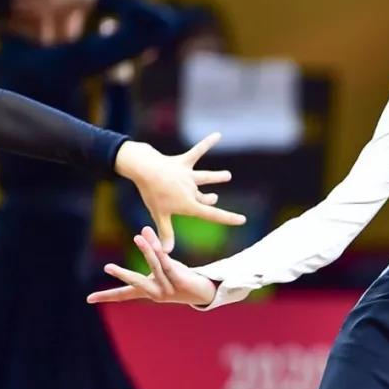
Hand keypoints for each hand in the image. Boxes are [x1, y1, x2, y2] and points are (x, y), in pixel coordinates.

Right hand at [87, 225, 216, 308]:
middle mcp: (155, 293)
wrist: (204, 291)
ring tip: (138, 236)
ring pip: (155, 267)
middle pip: (136, 283)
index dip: (107, 296)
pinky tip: (157, 243)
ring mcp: (168, 288)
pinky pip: (169, 265)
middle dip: (123, 275)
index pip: (124, 295)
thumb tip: (143, 231)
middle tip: (107, 267)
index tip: (88, 299)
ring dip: (147, 251)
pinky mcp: (180, 281)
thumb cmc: (179, 278)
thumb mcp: (162, 267)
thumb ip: (153, 253)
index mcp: (147, 291)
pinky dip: (162, 253)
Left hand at [112, 132, 245, 252]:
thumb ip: (165, 233)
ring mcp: (189, 175)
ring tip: (227, 176)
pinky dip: (207, 143)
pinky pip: (197, 151)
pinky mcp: (183, 161)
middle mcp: (192, 190)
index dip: (228, 218)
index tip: (243, 220)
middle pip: (204, 197)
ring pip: (206, 177)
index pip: (212, 214)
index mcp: (188, 204)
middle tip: (213, 199)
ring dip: (216, 177)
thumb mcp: (159, 214)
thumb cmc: (151, 193)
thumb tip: (166, 253)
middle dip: (209, 199)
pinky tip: (218, 135)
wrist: (145, 169)